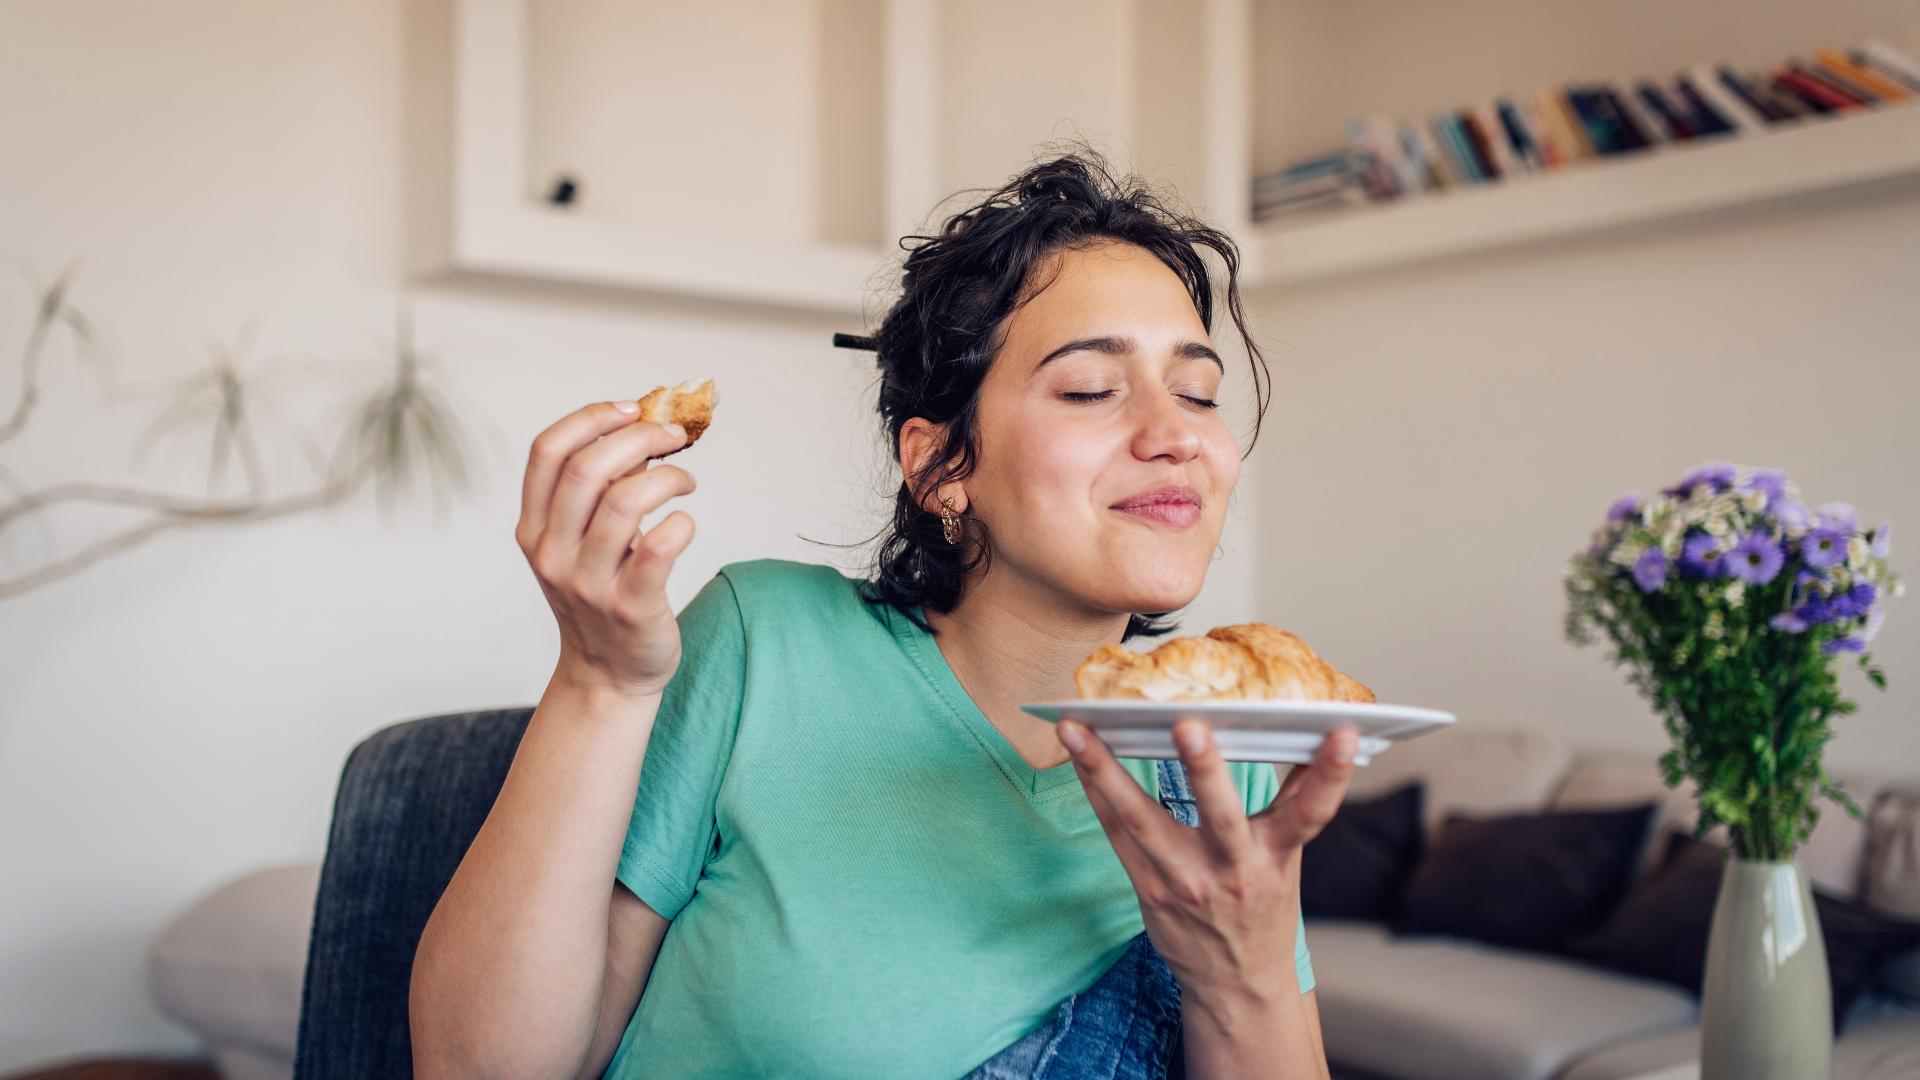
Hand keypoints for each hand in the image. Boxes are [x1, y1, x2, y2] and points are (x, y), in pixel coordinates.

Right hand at [517, 400, 697, 699]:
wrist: (607, 674)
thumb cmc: (600, 595)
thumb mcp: (578, 542)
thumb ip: (598, 491)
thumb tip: (645, 426)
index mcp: (534, 529)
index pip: (547, 451)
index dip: (591, 417)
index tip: (632, 408)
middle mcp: (552, 553)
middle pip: (587, 468)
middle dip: (639, 437)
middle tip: (674, 437)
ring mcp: (588, 583)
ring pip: (625, 502)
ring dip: (667, 478)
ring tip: (686, 482)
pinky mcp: (630, 608)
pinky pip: (660, 548)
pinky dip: (682, 523)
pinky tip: (685, 524)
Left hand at [1056, 716, 1358, 1007]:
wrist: (1237, 984)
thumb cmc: (1262, 910)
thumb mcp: (1287, 860)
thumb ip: (1289, 803)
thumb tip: (1304, 738)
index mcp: (1277, 856)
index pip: (1312, 812)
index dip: (1331, 775)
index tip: (1344, 734)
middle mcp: (1235, 870)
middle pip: (1221, 815)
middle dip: (1205, 769)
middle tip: (1189, 725)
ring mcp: (1187, 882)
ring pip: (1142, 820)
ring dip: (1105, 771)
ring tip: (1078, 731)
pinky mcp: (1149, 890)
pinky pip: (1116, 834)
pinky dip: (1095, 792)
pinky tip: (1076, 757)